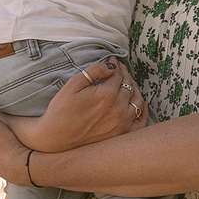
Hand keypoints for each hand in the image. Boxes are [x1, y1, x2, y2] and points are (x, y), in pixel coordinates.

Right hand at [23, 57, 147, 151]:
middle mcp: (118, 108)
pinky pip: (140, 122)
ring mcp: (122, 123)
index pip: (118, 74)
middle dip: (125, 74)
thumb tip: (111, 65)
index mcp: (107, 94)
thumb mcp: (73, 84)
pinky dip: (143, 111)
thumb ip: (94, 71)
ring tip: (128, 84)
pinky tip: (141, 104)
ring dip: (134, 89)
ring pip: (137, 100)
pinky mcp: (121, 134)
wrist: (56, 138)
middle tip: (119, 70)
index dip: (116, 65)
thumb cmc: (61, 110)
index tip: (113, 61)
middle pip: (128, 85)